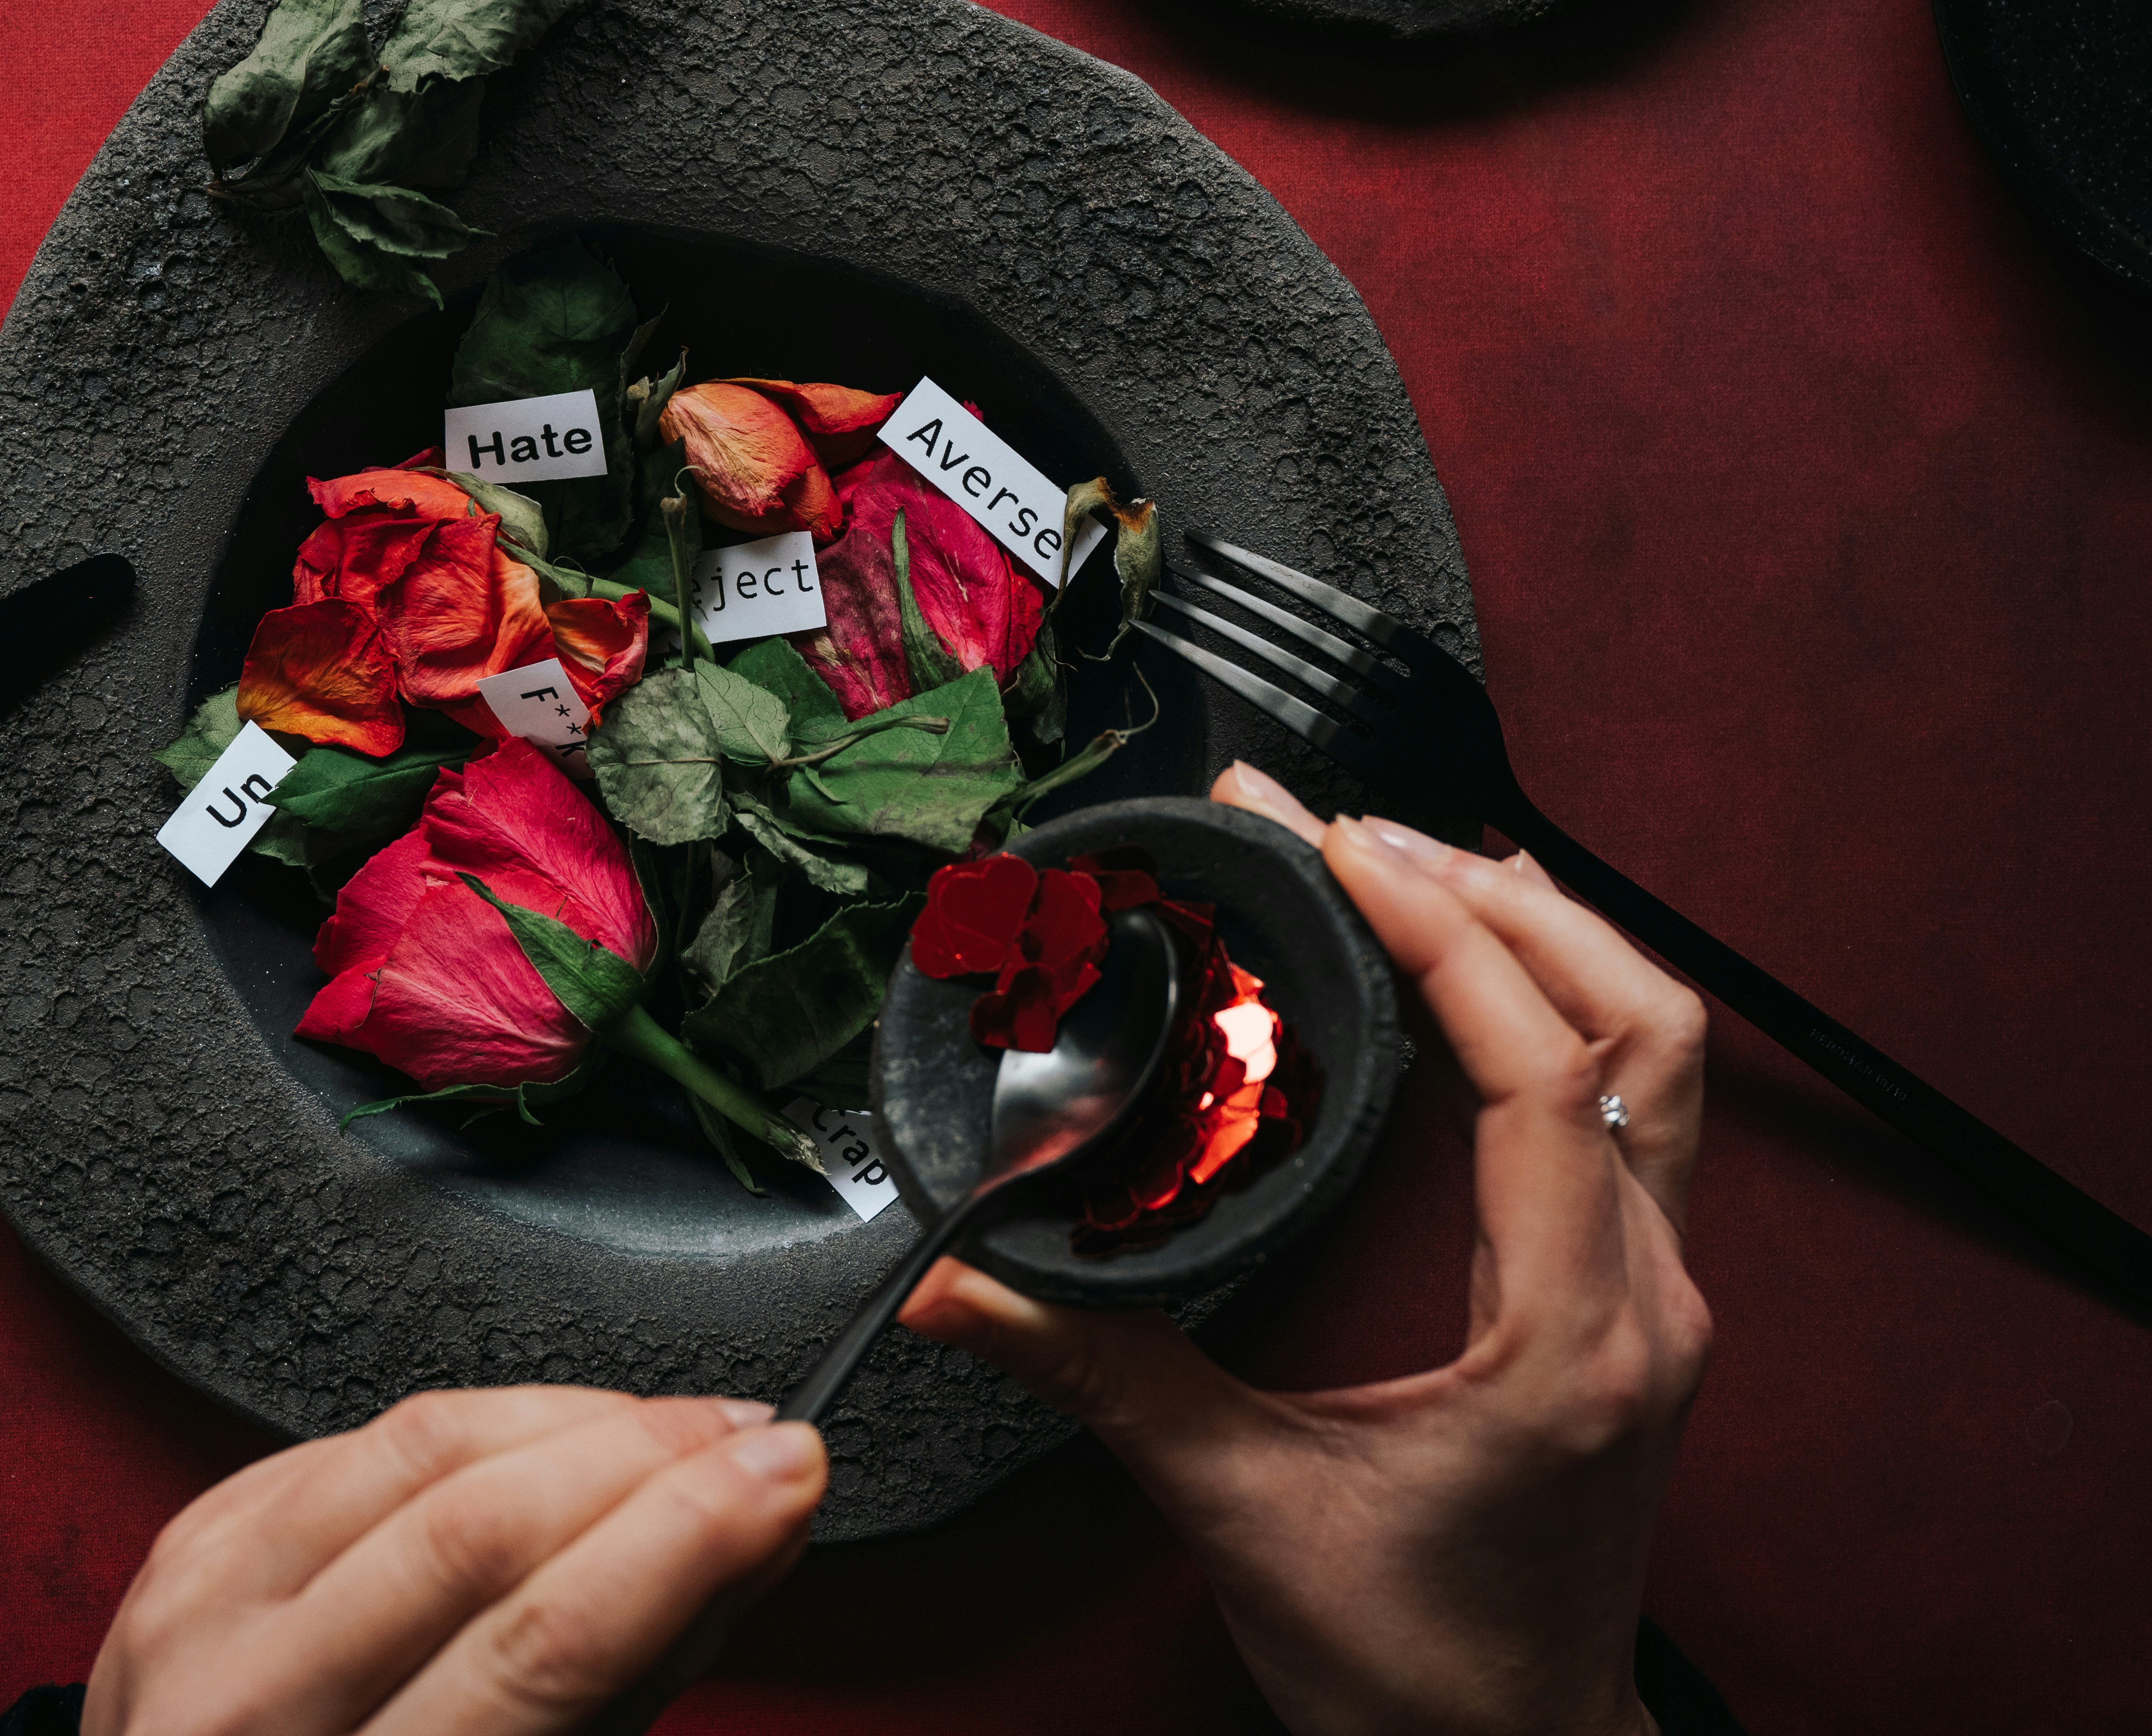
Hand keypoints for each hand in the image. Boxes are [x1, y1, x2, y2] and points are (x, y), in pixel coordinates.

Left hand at [81, 1387, 824, 1735]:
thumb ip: (634, 1674)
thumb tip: (750, 1535)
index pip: (541, 1645)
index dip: (682, 1539)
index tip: (781, 1475)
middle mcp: (243, 1705)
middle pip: (475, 1526)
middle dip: (647, 1457)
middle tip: (754, 1438)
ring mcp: (196, 1613)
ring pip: (418, 1446)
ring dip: (579, 1416)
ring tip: (678, 1425)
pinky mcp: (189, 1541)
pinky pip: (356, 1436)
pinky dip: (479, 1421)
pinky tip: (554, 1431)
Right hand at [900, 764, 1711, 1735]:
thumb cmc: (1414, 1669)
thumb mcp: (1238, 1509)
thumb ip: (1097, 1375)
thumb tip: (961, 1282)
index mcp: (1568, 1338)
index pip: (1548, 1074)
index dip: (1449, 939)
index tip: (1347, 851)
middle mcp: (1647, 1299)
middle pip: (1641, 1024)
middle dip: (1503, 898)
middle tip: (1360, 831)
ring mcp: (1660, 1296)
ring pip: (1660, 1057)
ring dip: (1549, 938)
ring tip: (1419, 864)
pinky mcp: (1636, 1301)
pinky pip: (1632, 1107)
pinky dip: (1557, 1007)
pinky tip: (1471, 972)